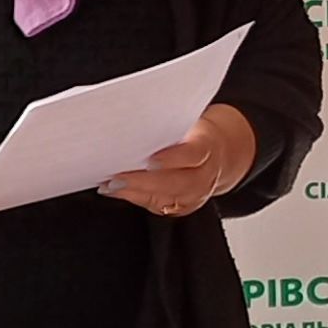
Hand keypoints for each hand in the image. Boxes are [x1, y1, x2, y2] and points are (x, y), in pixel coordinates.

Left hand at [103, 103, 251, 219]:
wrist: (217, 153)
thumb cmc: (194, 133)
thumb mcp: (188, 122)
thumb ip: (165, 125)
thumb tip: (129, 120)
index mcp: (207, 147)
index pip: (193, 154)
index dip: (172, 159)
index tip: (149, 160)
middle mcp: (205, 176)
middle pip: (177, 183)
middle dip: (144, 182)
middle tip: (117, 178)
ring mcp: (196, 195)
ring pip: (166, 199)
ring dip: (135, 192)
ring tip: (111, 185)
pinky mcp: (183, 207)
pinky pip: (158, 207)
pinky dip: (135, 198)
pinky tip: (117, 191)